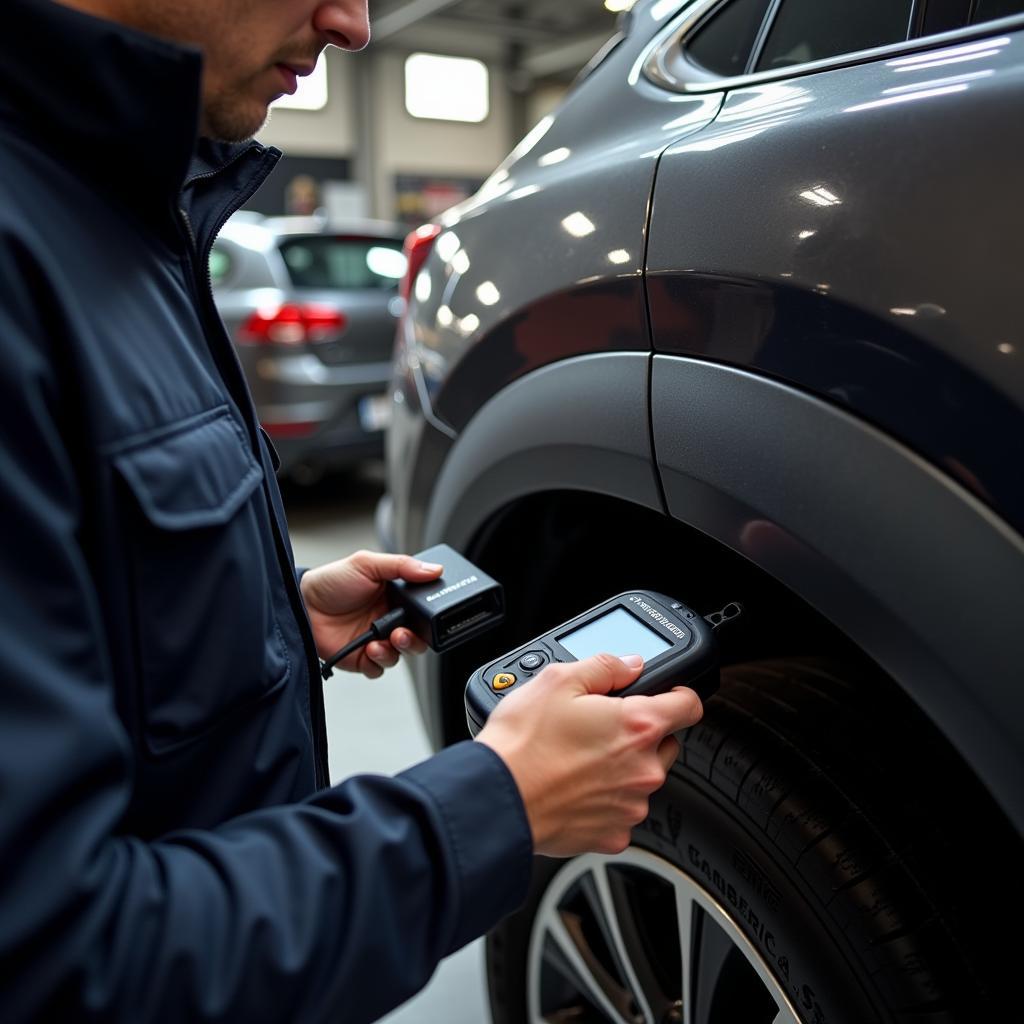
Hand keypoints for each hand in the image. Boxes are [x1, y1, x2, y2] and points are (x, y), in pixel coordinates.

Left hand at [300, 550, 442, 677]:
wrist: (302, 607)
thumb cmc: (330, 582)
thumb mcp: (367, 564)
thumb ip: (402, 565)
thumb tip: (434, 569)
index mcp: (395, 597)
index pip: (422, 610)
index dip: (428, 616)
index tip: (426, 614)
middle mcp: (388, 619)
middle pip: (418, 637)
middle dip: (416, 639)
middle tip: (403, 632)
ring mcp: (376, 640)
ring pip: (402, 654)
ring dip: (399, 650)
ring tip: (387, 639)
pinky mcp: (363, 659)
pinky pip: (380, 668)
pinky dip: (379, 662)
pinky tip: (369, 649)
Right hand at [476, 654, 702, 856]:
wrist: (498, 800)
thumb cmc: (523, 744)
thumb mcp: (557, 680)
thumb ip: (604, 667)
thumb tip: (629, 665)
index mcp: (638, 725)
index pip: (689, 705)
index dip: (678, 696)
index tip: (667, 697)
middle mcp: (644, 769)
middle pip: (667, 744)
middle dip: (641, 735)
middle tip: (601, 729)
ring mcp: (631, 806)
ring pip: (642, 779)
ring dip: (622, 769)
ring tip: (578, 760)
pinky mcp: (614, 834)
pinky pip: (621, 811)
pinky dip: (605, 801)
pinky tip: (574, 788)